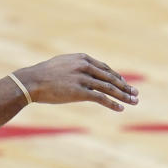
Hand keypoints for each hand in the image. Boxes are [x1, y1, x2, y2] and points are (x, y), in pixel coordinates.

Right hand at [13, 53, 138, 111]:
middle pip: (111, 77)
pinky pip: (101, 98)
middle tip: (136, 93)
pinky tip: (120, 108)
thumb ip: (76, 66)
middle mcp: (85, 66)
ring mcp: (83, 78)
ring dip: (123, 95)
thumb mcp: (63, 64)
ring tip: (133, 102)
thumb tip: (84, 71)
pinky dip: (112, 103)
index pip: (105, 68)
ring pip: (109, 88)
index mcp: (83, 58)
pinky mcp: (80, 91)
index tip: (125, 85)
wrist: (31, 81)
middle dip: (125, 86)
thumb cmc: (44, 74)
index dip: (117, 78)